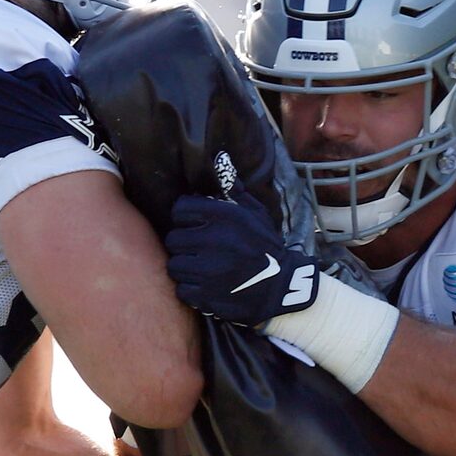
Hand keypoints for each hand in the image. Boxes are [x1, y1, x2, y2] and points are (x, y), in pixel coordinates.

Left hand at [164, 194, 319, 326]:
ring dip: (186, 268)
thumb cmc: (265, 247)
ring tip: (203, 269)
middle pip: (173, 239)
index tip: (195, 224)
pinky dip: (191, 290)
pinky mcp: (208, 296)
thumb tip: (219, 160)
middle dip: (184, 244)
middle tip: (199, 249)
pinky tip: (206, 286)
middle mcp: (217, 241)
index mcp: (227, 217)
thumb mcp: (256, 214)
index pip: (180, 208)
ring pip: (175, 266)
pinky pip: (182, 290)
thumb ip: (233, 190)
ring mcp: (210, 271)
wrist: (282, 288)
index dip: (185, 217)